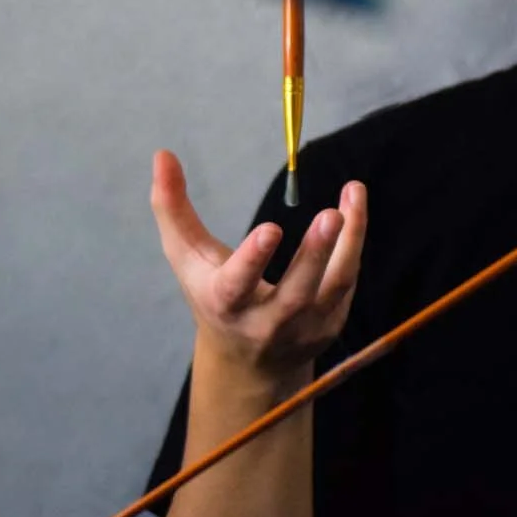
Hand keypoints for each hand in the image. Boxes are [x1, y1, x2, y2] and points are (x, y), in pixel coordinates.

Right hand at [150, 150, 367, 384]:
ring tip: (352, 195)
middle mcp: (266, 324)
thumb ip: (172, 207)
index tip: (271, 229)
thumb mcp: (187, 257)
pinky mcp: (331, 324)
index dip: (253, 260)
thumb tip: (162, 154)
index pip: (238, 286)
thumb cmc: (212, 293)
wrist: (248, 363)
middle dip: (314, 255)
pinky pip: (347, 280)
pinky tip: (354, 205)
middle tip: (330, 215)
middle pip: (296, 294)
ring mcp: (303, 328)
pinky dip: (354, 242)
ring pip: (333, 287)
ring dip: (347, 242)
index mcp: (225, 304)